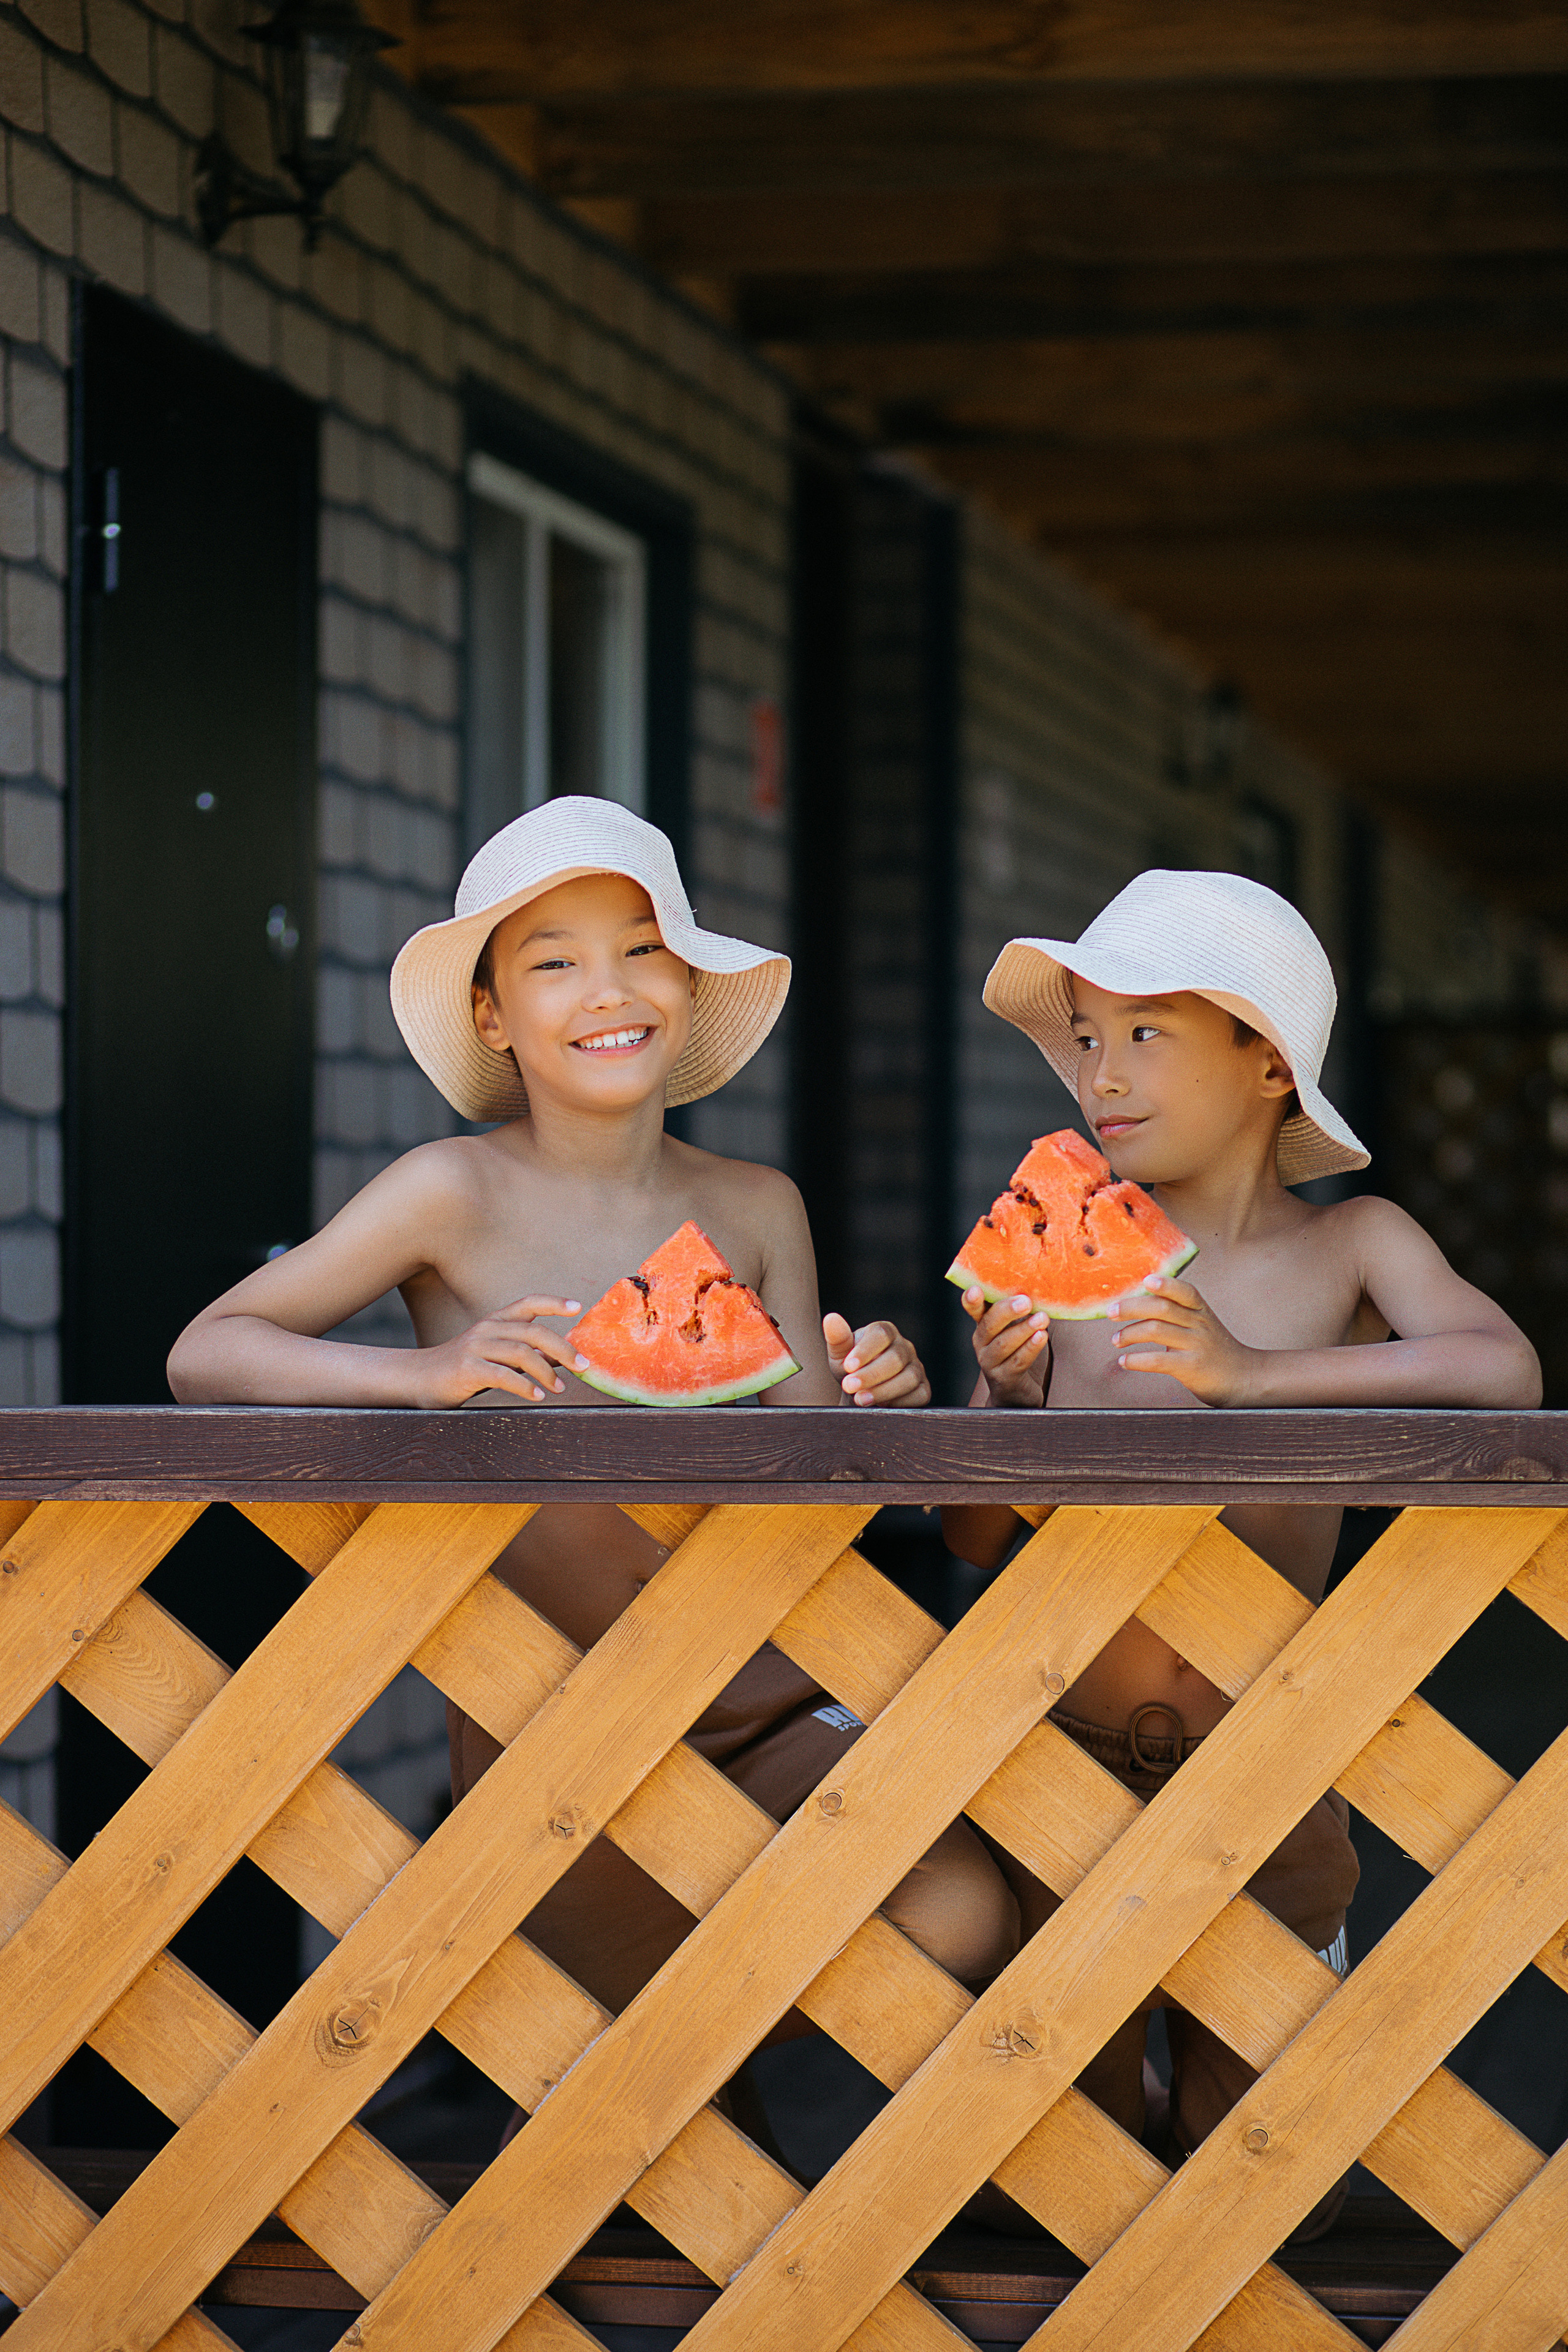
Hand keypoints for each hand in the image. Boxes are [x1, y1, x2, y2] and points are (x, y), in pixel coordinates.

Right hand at [410, 1296, 588, 1406]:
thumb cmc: (463, 1369)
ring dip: (547, 1372)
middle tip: (583, 1366)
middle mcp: (487, 1328)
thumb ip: (526, 1354)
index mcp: (495, 1321)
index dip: (554, 1302)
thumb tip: (563, 1359)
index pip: (529, 1303)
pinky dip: (525, 1386)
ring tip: (561, 1388)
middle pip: (534, 1332)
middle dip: (564, 1348)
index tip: (578, 1307)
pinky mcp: (467, 1368)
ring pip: (522, 1353)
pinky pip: (503, 1375)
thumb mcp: (496, 1356)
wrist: (417, 1379)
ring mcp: (475, 1347)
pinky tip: (537, 1396)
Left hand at [823, 1312, 930, 1406]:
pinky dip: (900, 1403)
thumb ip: (837, 1338)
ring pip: (909, 1378)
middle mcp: (904, 1347)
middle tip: (849, 1387)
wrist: (860, 1392)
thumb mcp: (839, 1355)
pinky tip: (881, 1406)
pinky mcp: (923, 1388)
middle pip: (896, 1358)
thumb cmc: (850, 1369)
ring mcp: (916, 1367)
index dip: (865, 1351)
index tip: (848, 1366)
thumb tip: (831, 1319)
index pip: (881, 1334)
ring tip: (860, 1400)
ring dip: (883, 1391)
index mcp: (885, 1332)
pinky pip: (919, 1395)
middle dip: (871, 1375)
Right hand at [960, 1287, 1048, 1407]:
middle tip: (1025, 1301)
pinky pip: (1017, 1362)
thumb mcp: (1016, 1329)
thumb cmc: (1019, 1354)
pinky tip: (1041, 1337)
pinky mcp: (1004, 1379)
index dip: (971, 1301)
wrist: (1017, 1395)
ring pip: (1003, 1344)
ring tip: (1042, 1319)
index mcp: (984, 1327)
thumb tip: (1041, 1287)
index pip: (974, 1310)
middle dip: (1007, 1311)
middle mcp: (982, 1344)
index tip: (975, 1289)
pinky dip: (1030, 1348)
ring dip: (1023, 1330)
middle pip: (989, 1325)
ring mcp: (990, 1363)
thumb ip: (1021, 1311)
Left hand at [1111, 1275, 1259, 1404]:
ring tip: (1116, 1340)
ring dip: (1129, 1334)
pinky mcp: (1192, 1367)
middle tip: (1111, 1312)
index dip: (1165, 1284)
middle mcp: (1200, 1324)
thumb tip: (1139, 1304)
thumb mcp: (1203, 1325)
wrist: (1245, 1378)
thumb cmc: (1215, 1351)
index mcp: (1201, 1311)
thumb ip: (1178, 1314)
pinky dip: (1136, 1360)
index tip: (1145, 1281)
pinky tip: (1125, 1361)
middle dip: (1131, 1308)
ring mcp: (1197, 1345)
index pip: (1184, 1291)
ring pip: (1156, 1331)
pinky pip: (1158, 1360)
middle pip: (1162, 1308)